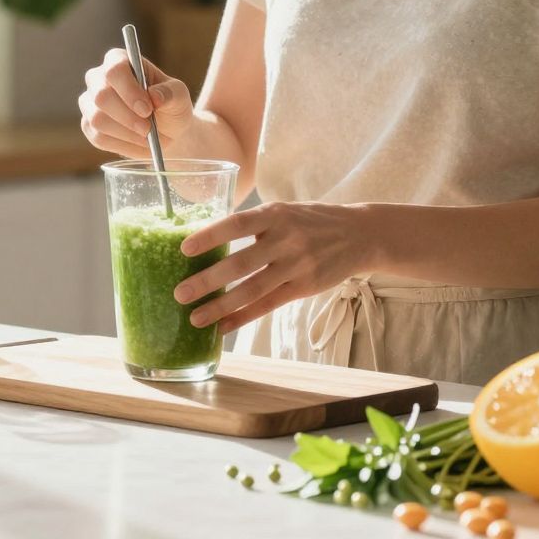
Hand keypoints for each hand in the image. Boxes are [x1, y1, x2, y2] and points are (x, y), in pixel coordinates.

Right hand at [78, 47, 193, 158]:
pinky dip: (122, 144)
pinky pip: (99, 137)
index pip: (114, 70)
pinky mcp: (89, 126)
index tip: (147, 109)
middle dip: (127, 116)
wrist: (165, 130)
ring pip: (97, 119)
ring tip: (147, 135)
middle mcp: (98, 78)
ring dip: (126, 132)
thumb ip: (170, 93)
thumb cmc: (170, 105)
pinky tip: (138, 142)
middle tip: (148, 128)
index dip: (129, 90)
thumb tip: (155, 96)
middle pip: (101, 96)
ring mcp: (89, 103)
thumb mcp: (179, 96)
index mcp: (118, 60)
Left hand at [176, 201, 377, 334]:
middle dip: (208, 281)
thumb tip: (207, 237)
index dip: (211, 236)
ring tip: (195, 317)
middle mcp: (285, 240)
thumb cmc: (311, 221)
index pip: (238, 224)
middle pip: (240, 263)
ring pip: (252, 290)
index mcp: (275, 215)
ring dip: (221, 306)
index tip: (184, 248)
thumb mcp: (284, 211)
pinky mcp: (303, 287)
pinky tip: (222, 327)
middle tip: (180, 293)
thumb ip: (254, 223)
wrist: (358, 234)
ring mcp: (296, 266)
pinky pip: (268, 305)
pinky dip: (243, 317)